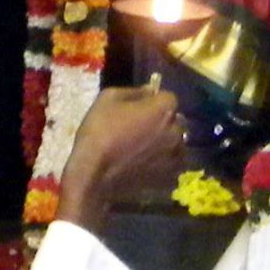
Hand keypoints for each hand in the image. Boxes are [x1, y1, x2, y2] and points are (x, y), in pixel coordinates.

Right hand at [58, 85, 184, 233]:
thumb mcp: (108, 98)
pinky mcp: (169, 177)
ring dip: (165, 144)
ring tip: (144, 150)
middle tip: (141, 130)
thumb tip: (150, 91)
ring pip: (176, 144)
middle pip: (175, 121)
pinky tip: (147, 165)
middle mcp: (176, 131)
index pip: (168, 99)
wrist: (92, 173)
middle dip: (163, 122)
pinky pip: (173, 165)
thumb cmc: (99, 131)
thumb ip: (134, 92)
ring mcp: (175, 156)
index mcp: (163, 109)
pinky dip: (164, 163)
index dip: (154, 102)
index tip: (140, 109)